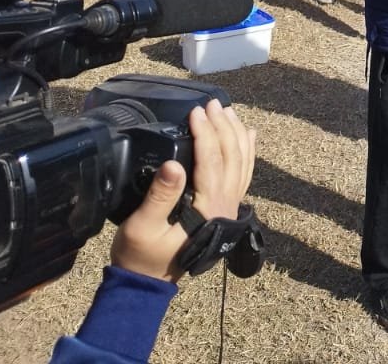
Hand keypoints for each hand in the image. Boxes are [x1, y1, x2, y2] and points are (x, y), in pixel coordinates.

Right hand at [109, 100, 256, 281]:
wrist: (148, 283)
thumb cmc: (140, 256)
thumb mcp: (142, 227)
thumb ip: (160, 196)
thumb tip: (173, 164)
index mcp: (207, 208)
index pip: (211, 161)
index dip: (205, 132)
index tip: (195, 111)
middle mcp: (225, 205)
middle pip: (231, 157)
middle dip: (222, 127)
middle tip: (212, 103)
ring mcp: (229, 207)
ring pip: (242, 163)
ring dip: (236, 134)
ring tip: (227, 111)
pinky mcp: (225, 208)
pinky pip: (243, 174)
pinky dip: (247, 152)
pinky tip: (247, 135)